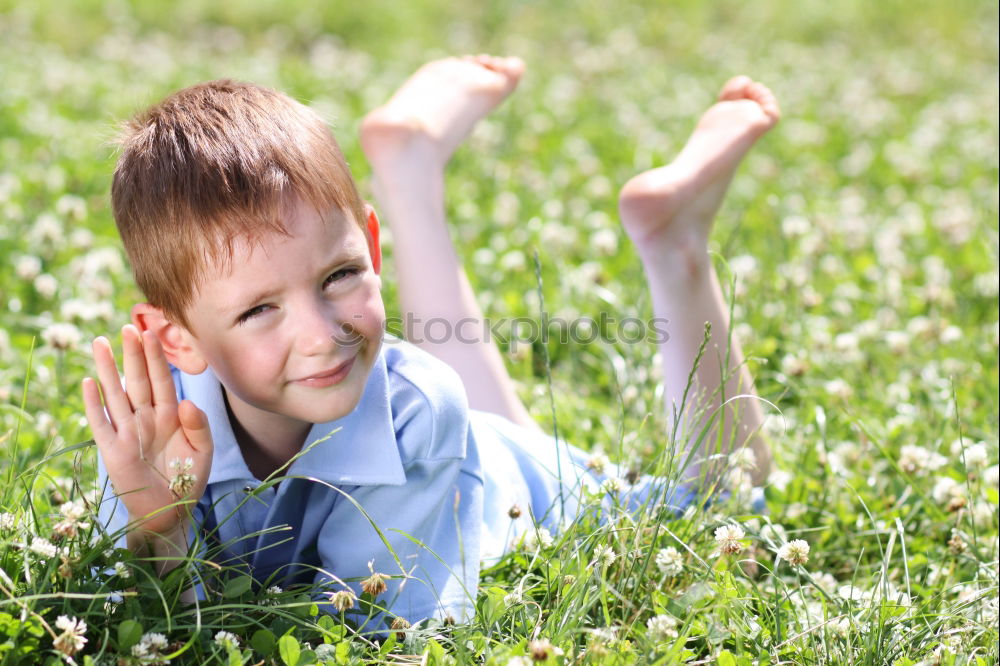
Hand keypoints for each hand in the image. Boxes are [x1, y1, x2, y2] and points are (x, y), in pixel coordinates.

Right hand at [83, 325, 212, 535]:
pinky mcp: (113, 450)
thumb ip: (199, 426)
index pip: (162, 380)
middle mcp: (147, 418)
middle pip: (137, 380)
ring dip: (107, 370)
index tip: (151, 332)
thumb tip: (188, 403)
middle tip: (127, 327)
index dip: (156, 358)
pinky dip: (95, 404)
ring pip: (116, 394)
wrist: (170, 512)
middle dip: (132, 354)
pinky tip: (89, 383)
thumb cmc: (187, 479)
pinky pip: (101, 423)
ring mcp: (128, 432)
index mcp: (171, 416)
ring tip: (99, 343)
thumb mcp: (202, 451)